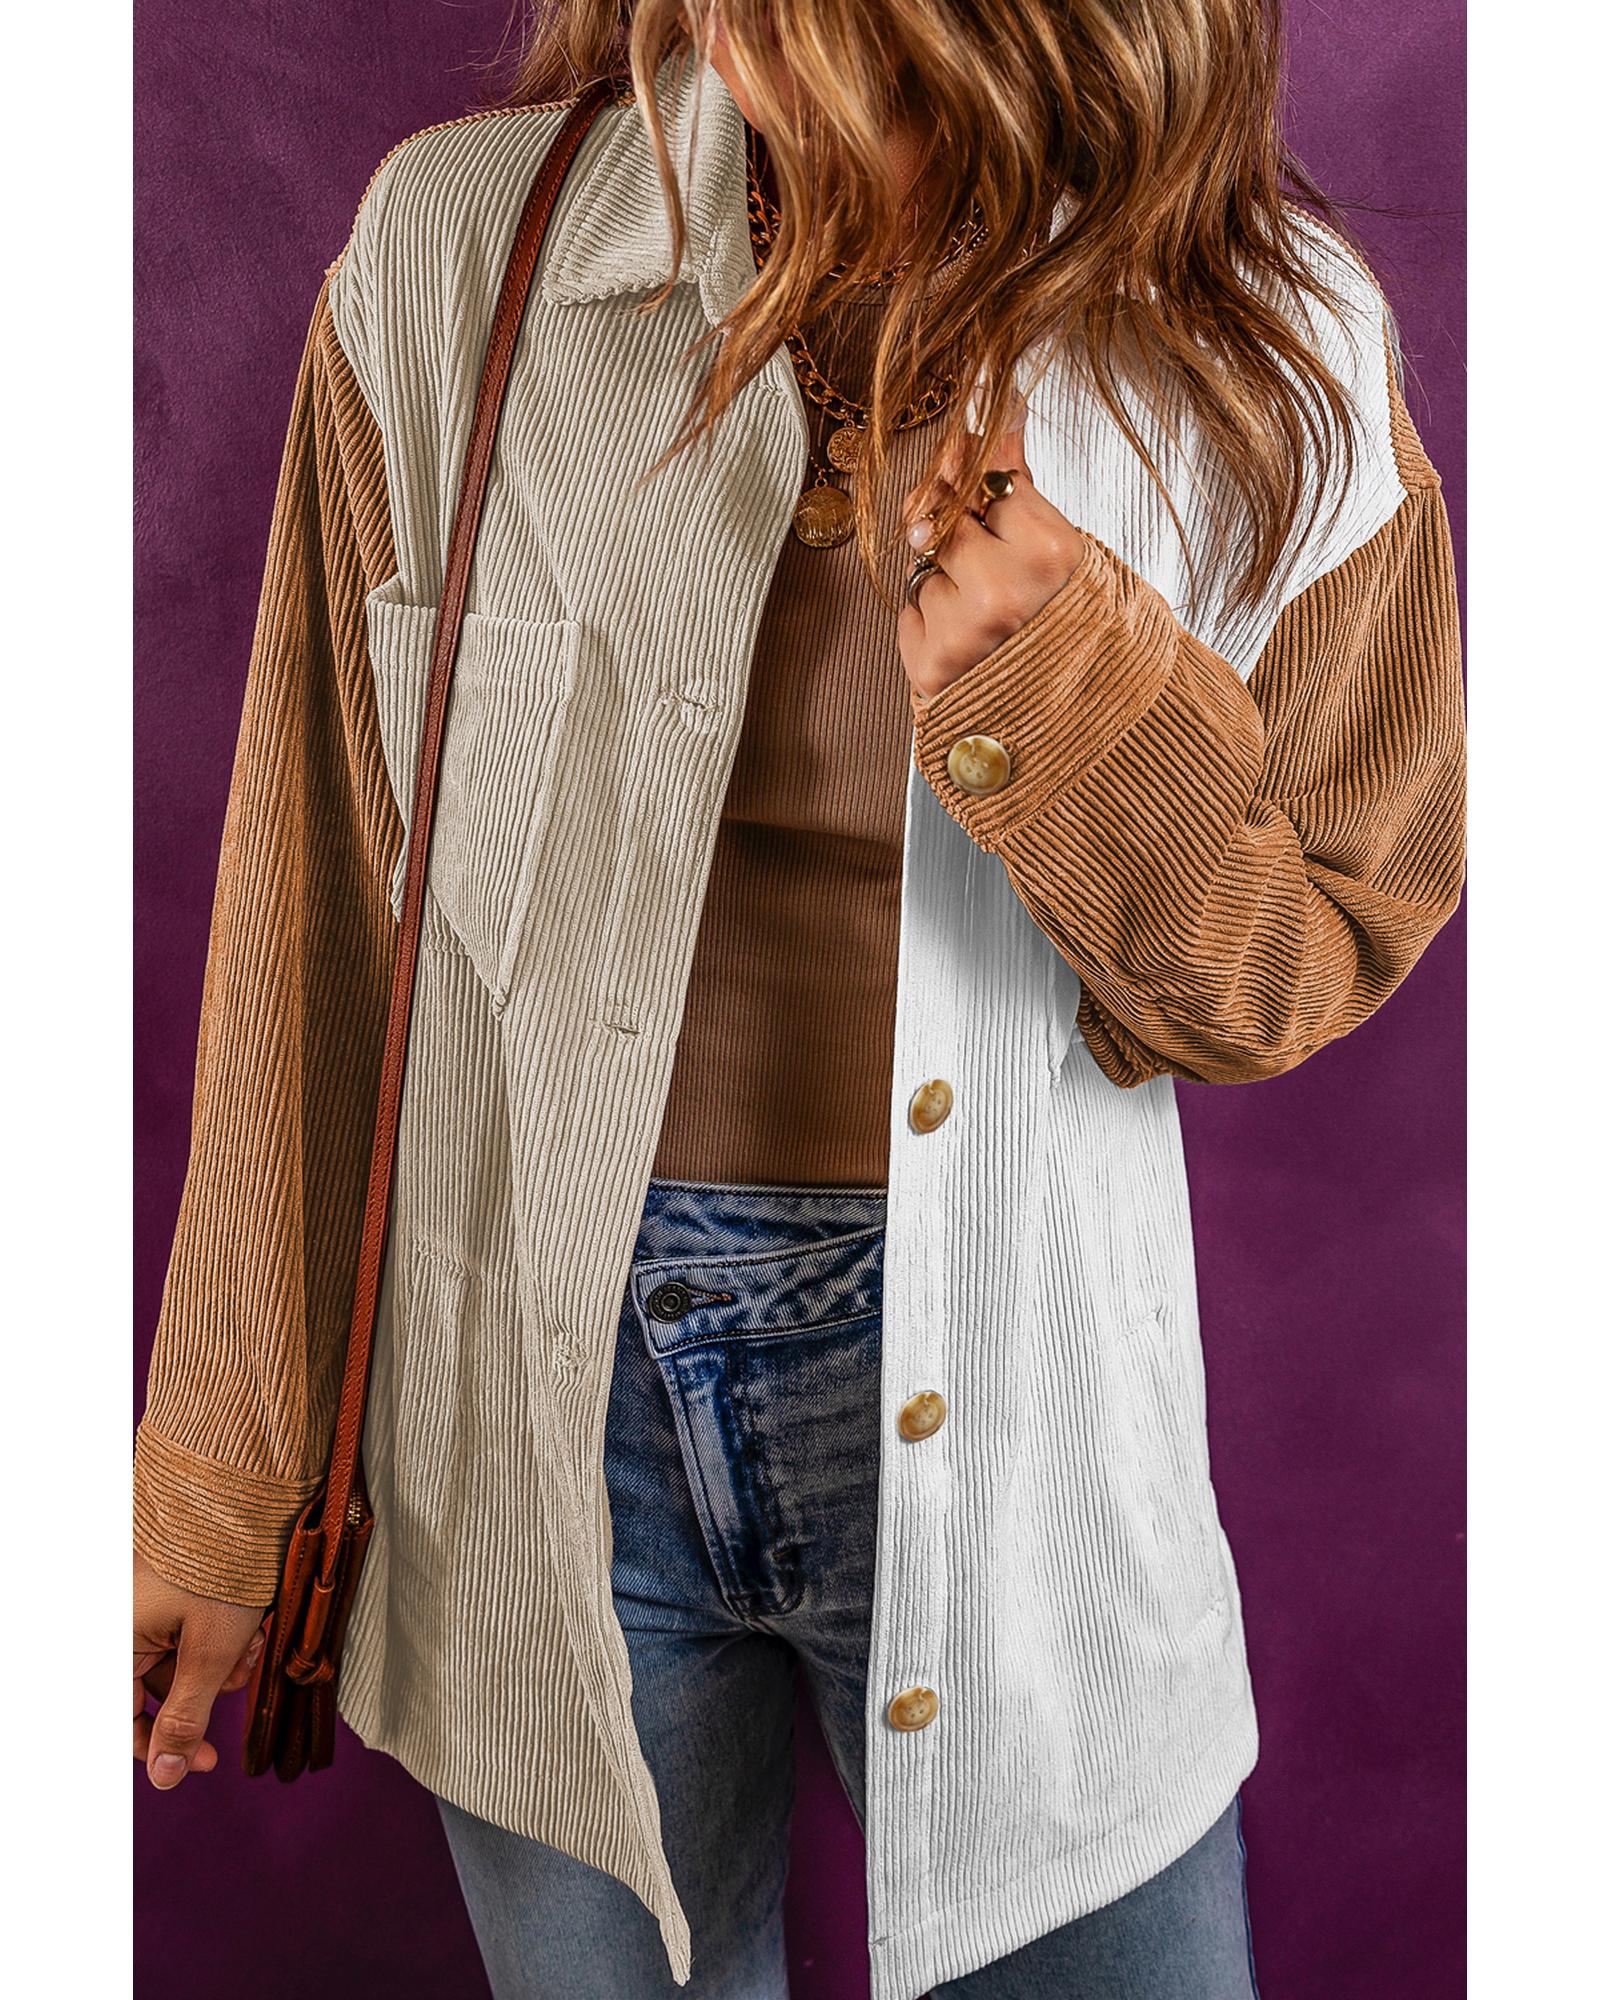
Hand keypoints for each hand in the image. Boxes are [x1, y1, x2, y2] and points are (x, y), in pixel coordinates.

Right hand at [134, 1550, 267, 1789]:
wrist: (244, 1493)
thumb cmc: (222, 1566)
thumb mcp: (210, 1650)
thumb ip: (184, 1716)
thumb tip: (165, 1776)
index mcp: (113, 1639)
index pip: (120, 1718)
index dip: (160, 1746)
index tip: (205, 1762)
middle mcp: (121, 1623)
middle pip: (154, 1688)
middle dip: (205, 1691)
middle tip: (242, 1674)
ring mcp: (144, 1603)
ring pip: (178, 1659)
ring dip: (220, 1663)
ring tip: (254, 1640)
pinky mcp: (168, 1588)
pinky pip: (187, 1629)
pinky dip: (219, 1636)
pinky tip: (252, 1624)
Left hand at [897, 412, 1084, 705]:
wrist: (1071, 718)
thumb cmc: (1069, 623)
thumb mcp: (1060, 548)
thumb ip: (1020, 483)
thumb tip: (1005, 408)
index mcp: (1047, 553)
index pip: (982, 481)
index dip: (970, 472)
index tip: (961, 454)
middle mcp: (1003, 591)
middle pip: (944, 521)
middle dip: (959, 534)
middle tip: (990, 562)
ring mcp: (963, 632)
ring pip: (924, 569)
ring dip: (947, 585)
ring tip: (989, 617)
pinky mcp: (932, 667)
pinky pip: (910, 613)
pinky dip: (932, 623)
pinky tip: (968, 640)